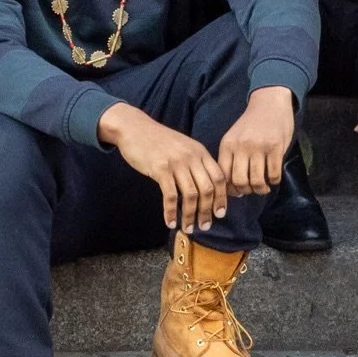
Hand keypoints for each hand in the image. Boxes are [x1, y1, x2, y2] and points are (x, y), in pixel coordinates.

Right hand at [97, 103, 227, 232]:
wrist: (135, 128)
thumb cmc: (159, 141)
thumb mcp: (184, 147)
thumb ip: (196, 163)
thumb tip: (206, 188)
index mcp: (200, 152)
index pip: (219, 178)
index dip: (221, 198)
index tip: (220, 214)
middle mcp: (191, 157)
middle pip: (207, 189)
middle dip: (207, 211)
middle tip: (204, 226)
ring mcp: (176, 163)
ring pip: (191, 195)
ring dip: (191, 215)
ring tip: (188, 228)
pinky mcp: (160, 169)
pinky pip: (171, 196)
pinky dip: (171, 212)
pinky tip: (170, 222)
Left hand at [217, 85, 294, 196]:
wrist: (270, 102)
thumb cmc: (252, 124)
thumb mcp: (235, 138)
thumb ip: (232, 159)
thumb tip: (234, 190)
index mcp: (227, 145)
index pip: (224, 176)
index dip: (230, 189)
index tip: (238, 192)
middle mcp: (241, 147)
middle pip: (240, 182)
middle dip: (247, 191)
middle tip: (252, 189)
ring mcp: (259, 147)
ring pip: (257, 181)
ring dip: (261, 189)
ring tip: (264, 186)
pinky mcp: (276, 147)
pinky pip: (273, 174)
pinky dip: (274, 181)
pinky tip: (273, 177)